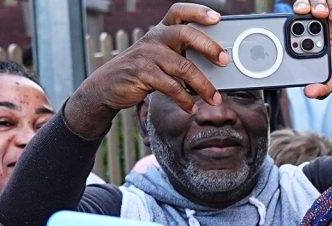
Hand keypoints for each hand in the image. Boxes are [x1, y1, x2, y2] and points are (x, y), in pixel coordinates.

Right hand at [65, 3, 225, 138]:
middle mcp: (155, 38)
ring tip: (214, 99)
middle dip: (209, 46)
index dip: (198, 12)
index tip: (217, 18)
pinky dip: (185, 100)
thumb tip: (216, 67)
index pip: (179, 12)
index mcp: (161, 30)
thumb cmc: (143, 71)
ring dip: (204, 85)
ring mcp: (147, 55)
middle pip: (186, 34)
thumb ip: (182, 56)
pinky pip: (171, 87)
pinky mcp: (142, 73)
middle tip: (224, 61)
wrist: (107, 86)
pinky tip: (191, 108)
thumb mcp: (160, 58)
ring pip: (184, 66)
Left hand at [293, 1, 331, 98]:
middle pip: (316, 7)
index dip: (299, 14)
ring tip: (329, 15)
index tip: (297, 15)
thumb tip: (309, 93)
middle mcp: (328, 25)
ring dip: (329, 6)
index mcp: (316, 37)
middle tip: (313, 12)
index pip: (303, 20)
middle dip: (312, 6)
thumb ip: (321, 86)